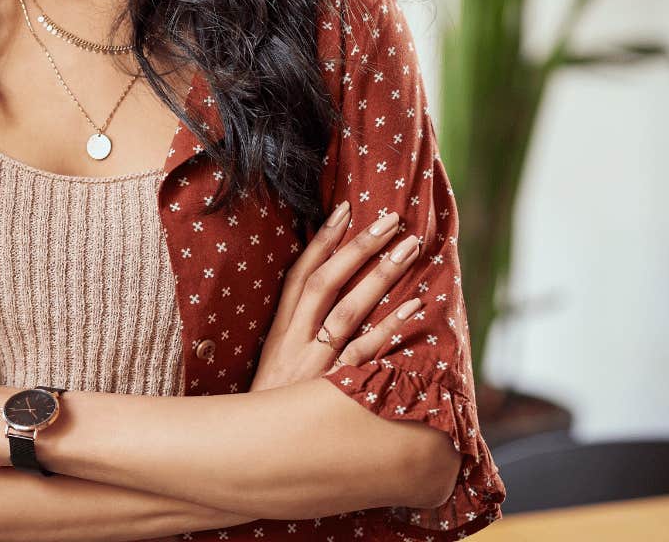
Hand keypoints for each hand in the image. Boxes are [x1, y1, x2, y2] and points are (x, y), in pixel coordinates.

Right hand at [250, 202, 425, 393]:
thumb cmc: (270, 410)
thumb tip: (324, 298)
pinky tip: (416, 308)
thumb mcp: (273, 366)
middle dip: (359, 248)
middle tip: (391, 219)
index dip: (322, 242)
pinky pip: (366, 355)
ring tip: (409, 248)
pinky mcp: (334, 393)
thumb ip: (295, 333)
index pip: (300, 276)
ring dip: (381, 277)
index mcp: (279, 333)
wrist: (253, 458)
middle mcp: (295, 343)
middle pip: (327, 284)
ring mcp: (315, 367)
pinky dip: (391, 329)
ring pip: (349, 312)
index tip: (346, 210)